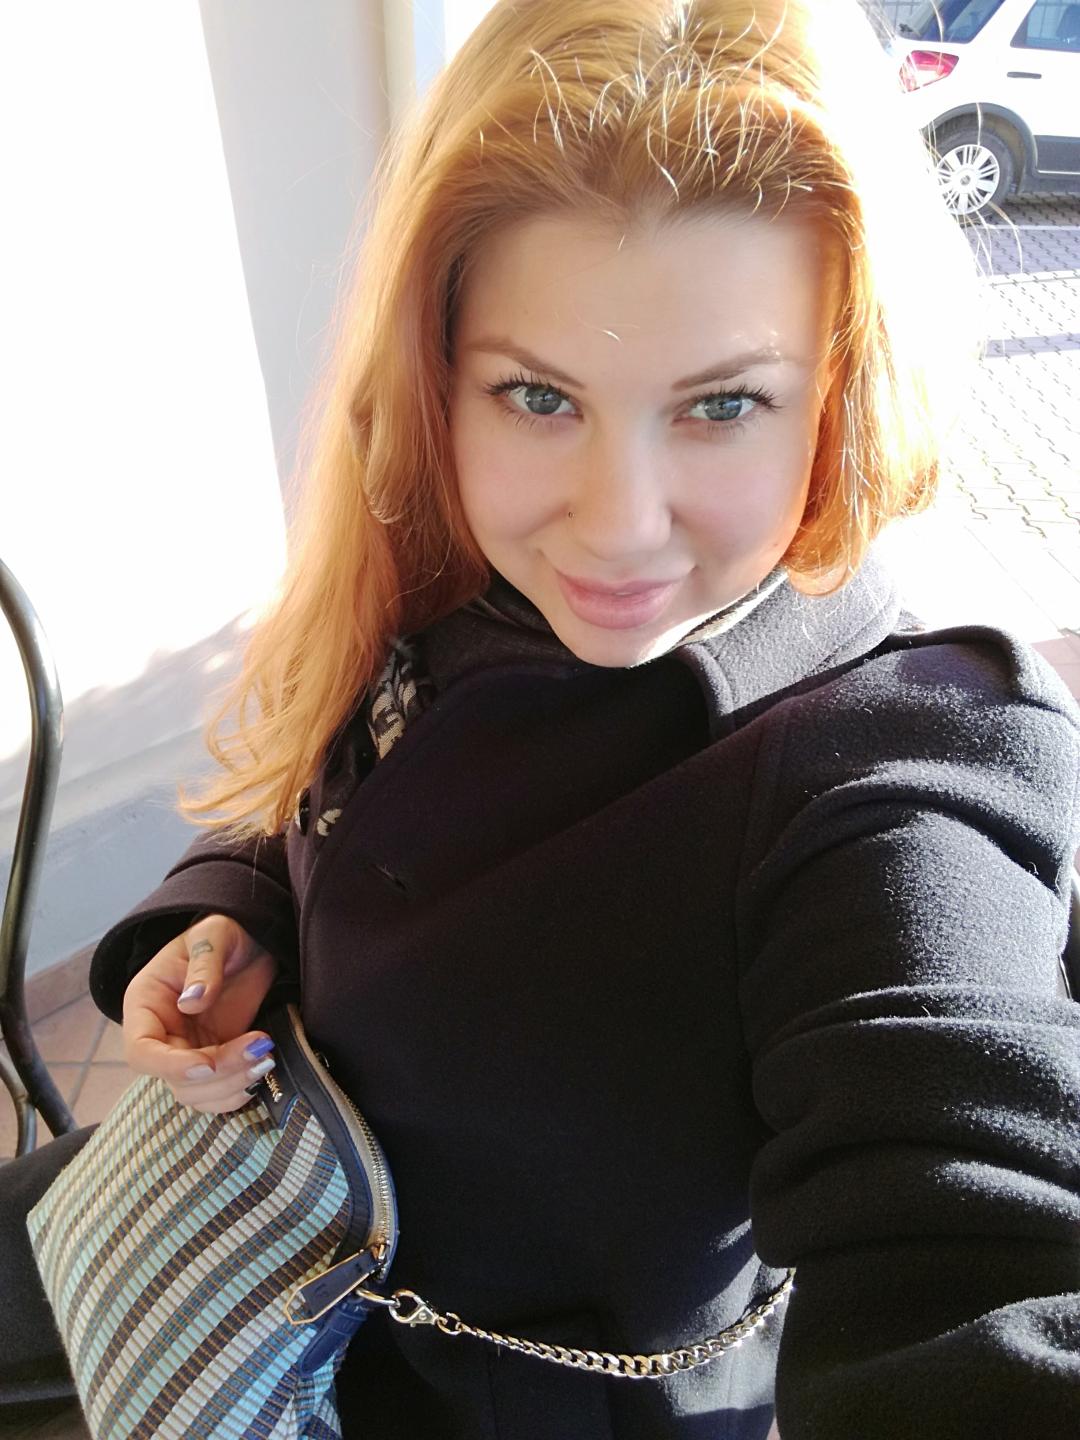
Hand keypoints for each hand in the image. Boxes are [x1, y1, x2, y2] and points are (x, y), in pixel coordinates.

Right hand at [122, 913, 278, 1112]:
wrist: (251, 941)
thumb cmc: (224, 933)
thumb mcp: (214, 935)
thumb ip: (204, 964)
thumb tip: (192, 1002)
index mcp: (146, 1004)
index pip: (141, 1050)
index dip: (169, 1066)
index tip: (207, 1064)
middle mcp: (161, 1034)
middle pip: (174, 1079)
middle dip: (218, 1073)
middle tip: (259, 1050)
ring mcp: (187, 1050)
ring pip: (196, 1093)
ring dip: (231, 1086)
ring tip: (265, 1058)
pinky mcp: (215, 1059)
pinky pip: (216, 1093)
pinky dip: (237, 1091)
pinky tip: (261, 1070)